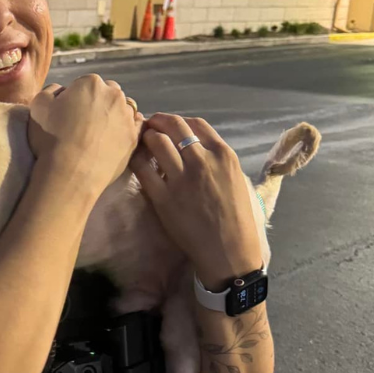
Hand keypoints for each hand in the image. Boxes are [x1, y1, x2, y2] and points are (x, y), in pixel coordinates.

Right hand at [26, 74, 141, 199]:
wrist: (70, 172)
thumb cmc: (51, 137)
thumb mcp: (38, 105)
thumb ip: (52, 90)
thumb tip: (63, 91)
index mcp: (91, 83)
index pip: (86, 83)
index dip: (78, 97)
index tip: (71, 112)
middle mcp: (114, 95)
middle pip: (109, 93)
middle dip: (99, 102)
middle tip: (86, 122)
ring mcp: (127, 116)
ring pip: (124, 108)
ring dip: (115, 114)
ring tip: (100, 132)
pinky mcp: (134, 137)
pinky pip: (137, 125)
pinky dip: (129, 127)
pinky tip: (117, 136)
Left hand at [135, 113, 264, 286]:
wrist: (228, 252)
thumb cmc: (237, 219)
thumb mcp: (236, 180)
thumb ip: (217, 161)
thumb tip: (195, 149)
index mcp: (223, 155)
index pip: (196, 124)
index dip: (178, 121)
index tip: (170, 126)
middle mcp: (202, 160)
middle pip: (174, 125)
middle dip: (158, 121)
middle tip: (150, 126)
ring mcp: (181, 177)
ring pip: (156, 141)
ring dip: (147, 137)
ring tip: (142, 142)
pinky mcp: (163, 197)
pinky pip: (142, 168)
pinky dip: (137, 159)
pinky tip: (136, 161)